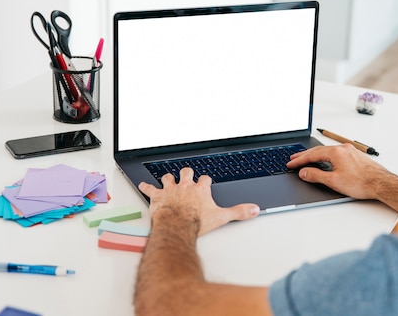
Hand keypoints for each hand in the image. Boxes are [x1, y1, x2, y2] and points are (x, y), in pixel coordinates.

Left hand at [138, 167, 259, 236]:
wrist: (177, 225)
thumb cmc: (196, 222)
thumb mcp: (222, 217)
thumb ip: (238, 212)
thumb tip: (254, 209)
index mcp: (200, 189)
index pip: (204, 179)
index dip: (205, 181)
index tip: (205, 182)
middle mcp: (185, 186)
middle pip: (186, 173)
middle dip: (187, 174)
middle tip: (187, 175)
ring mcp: (170, 190)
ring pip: (168, 178)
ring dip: (168, 178)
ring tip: (168, 178)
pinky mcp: (158, 196)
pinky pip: (150, 188)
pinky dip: (146, 187)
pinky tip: (143, 185)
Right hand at [287, 143, 393, 199]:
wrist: (382, 184)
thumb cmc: (362, 183)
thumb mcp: (334, 181)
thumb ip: (316, 175)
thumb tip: (304, 172)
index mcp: (336, 152)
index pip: (312, 154)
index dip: (300, 160)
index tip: (291, 163)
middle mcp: (343, 148)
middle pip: (319, 150)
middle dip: (305, 155)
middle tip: (294, 158)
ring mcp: (350, 151)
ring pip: (328, 151)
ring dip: (316, 155)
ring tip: (307, 159)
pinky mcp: (356, 156)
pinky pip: (337, 154)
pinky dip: (327, 157)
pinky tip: (326, 161)